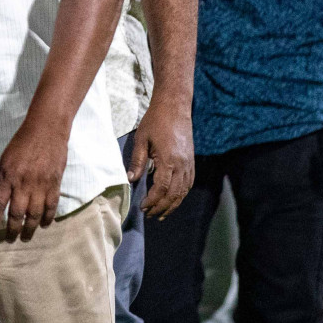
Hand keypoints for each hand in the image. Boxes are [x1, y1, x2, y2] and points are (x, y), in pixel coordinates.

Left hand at [0, 116, 67, 240]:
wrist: (46, 129)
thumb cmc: (21, 143)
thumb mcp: (4, 160)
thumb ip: (1, 182)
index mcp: (6, 176)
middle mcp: (22, 183)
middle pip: (16, 214)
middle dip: (12, 230)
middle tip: (10, 240)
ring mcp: (40, 185)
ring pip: (34, 215)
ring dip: (30, 229)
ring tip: (25, 237)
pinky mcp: (54, 184)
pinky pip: (51, 207)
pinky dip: (48, 218)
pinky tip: (45, 225)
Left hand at [130, 97, 193, 218]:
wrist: (174, 107)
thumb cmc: (155, 121)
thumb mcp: (141, 139)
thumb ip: (137, 161)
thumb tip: (131, 180)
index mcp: (169, 159)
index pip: (162, 188)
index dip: (152, 200)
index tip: (142, 206)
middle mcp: (182, 164)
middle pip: (174, 194)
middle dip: (161, 207)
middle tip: (149, 215)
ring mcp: (189, 163)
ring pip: (183, 191)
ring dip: (173, 204)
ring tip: (161, 213)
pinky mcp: (192, 161)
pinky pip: (189, 183)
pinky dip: (181, 194)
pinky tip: (174, 199)